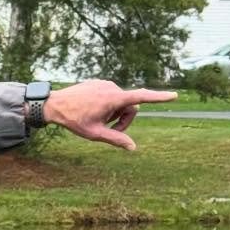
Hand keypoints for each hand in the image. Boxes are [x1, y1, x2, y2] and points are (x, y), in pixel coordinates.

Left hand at [44, 80, 176, 151]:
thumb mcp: (95, 134)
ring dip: (114, 113)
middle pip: (130, 106)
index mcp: (113, 98)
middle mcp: (112, 87)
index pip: (141, 98)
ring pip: (120, 101)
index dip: (159, 97)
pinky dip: (107, 105)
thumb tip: (133, 147)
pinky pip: (111, 95)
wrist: (55, 104)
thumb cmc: (74, 120)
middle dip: (124, 119)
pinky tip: (91, 110)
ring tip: (97, 118)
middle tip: (109, 129)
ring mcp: (105, 83)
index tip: (174, 96)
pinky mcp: (100, 82)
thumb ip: (116, 139)